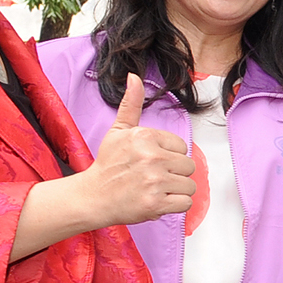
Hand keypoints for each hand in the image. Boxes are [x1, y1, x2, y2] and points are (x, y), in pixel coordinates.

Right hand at [86, 74, 195, 226]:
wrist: (93, 196)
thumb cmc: (108, 164)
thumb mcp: (118, 130)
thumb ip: (131, 104)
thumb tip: (134, 77)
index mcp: (145, 137)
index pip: (182, 147)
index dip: (169, 156)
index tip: (150, 162)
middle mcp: (151, 157)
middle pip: (189, 166)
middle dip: (174, 174)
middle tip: (152, 177)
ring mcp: (154, 181)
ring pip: (189, 185)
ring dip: (175, 190)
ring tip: (154, 189)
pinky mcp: (156, 203)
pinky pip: (185, 203)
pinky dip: (175, 205)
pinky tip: (157, 200)